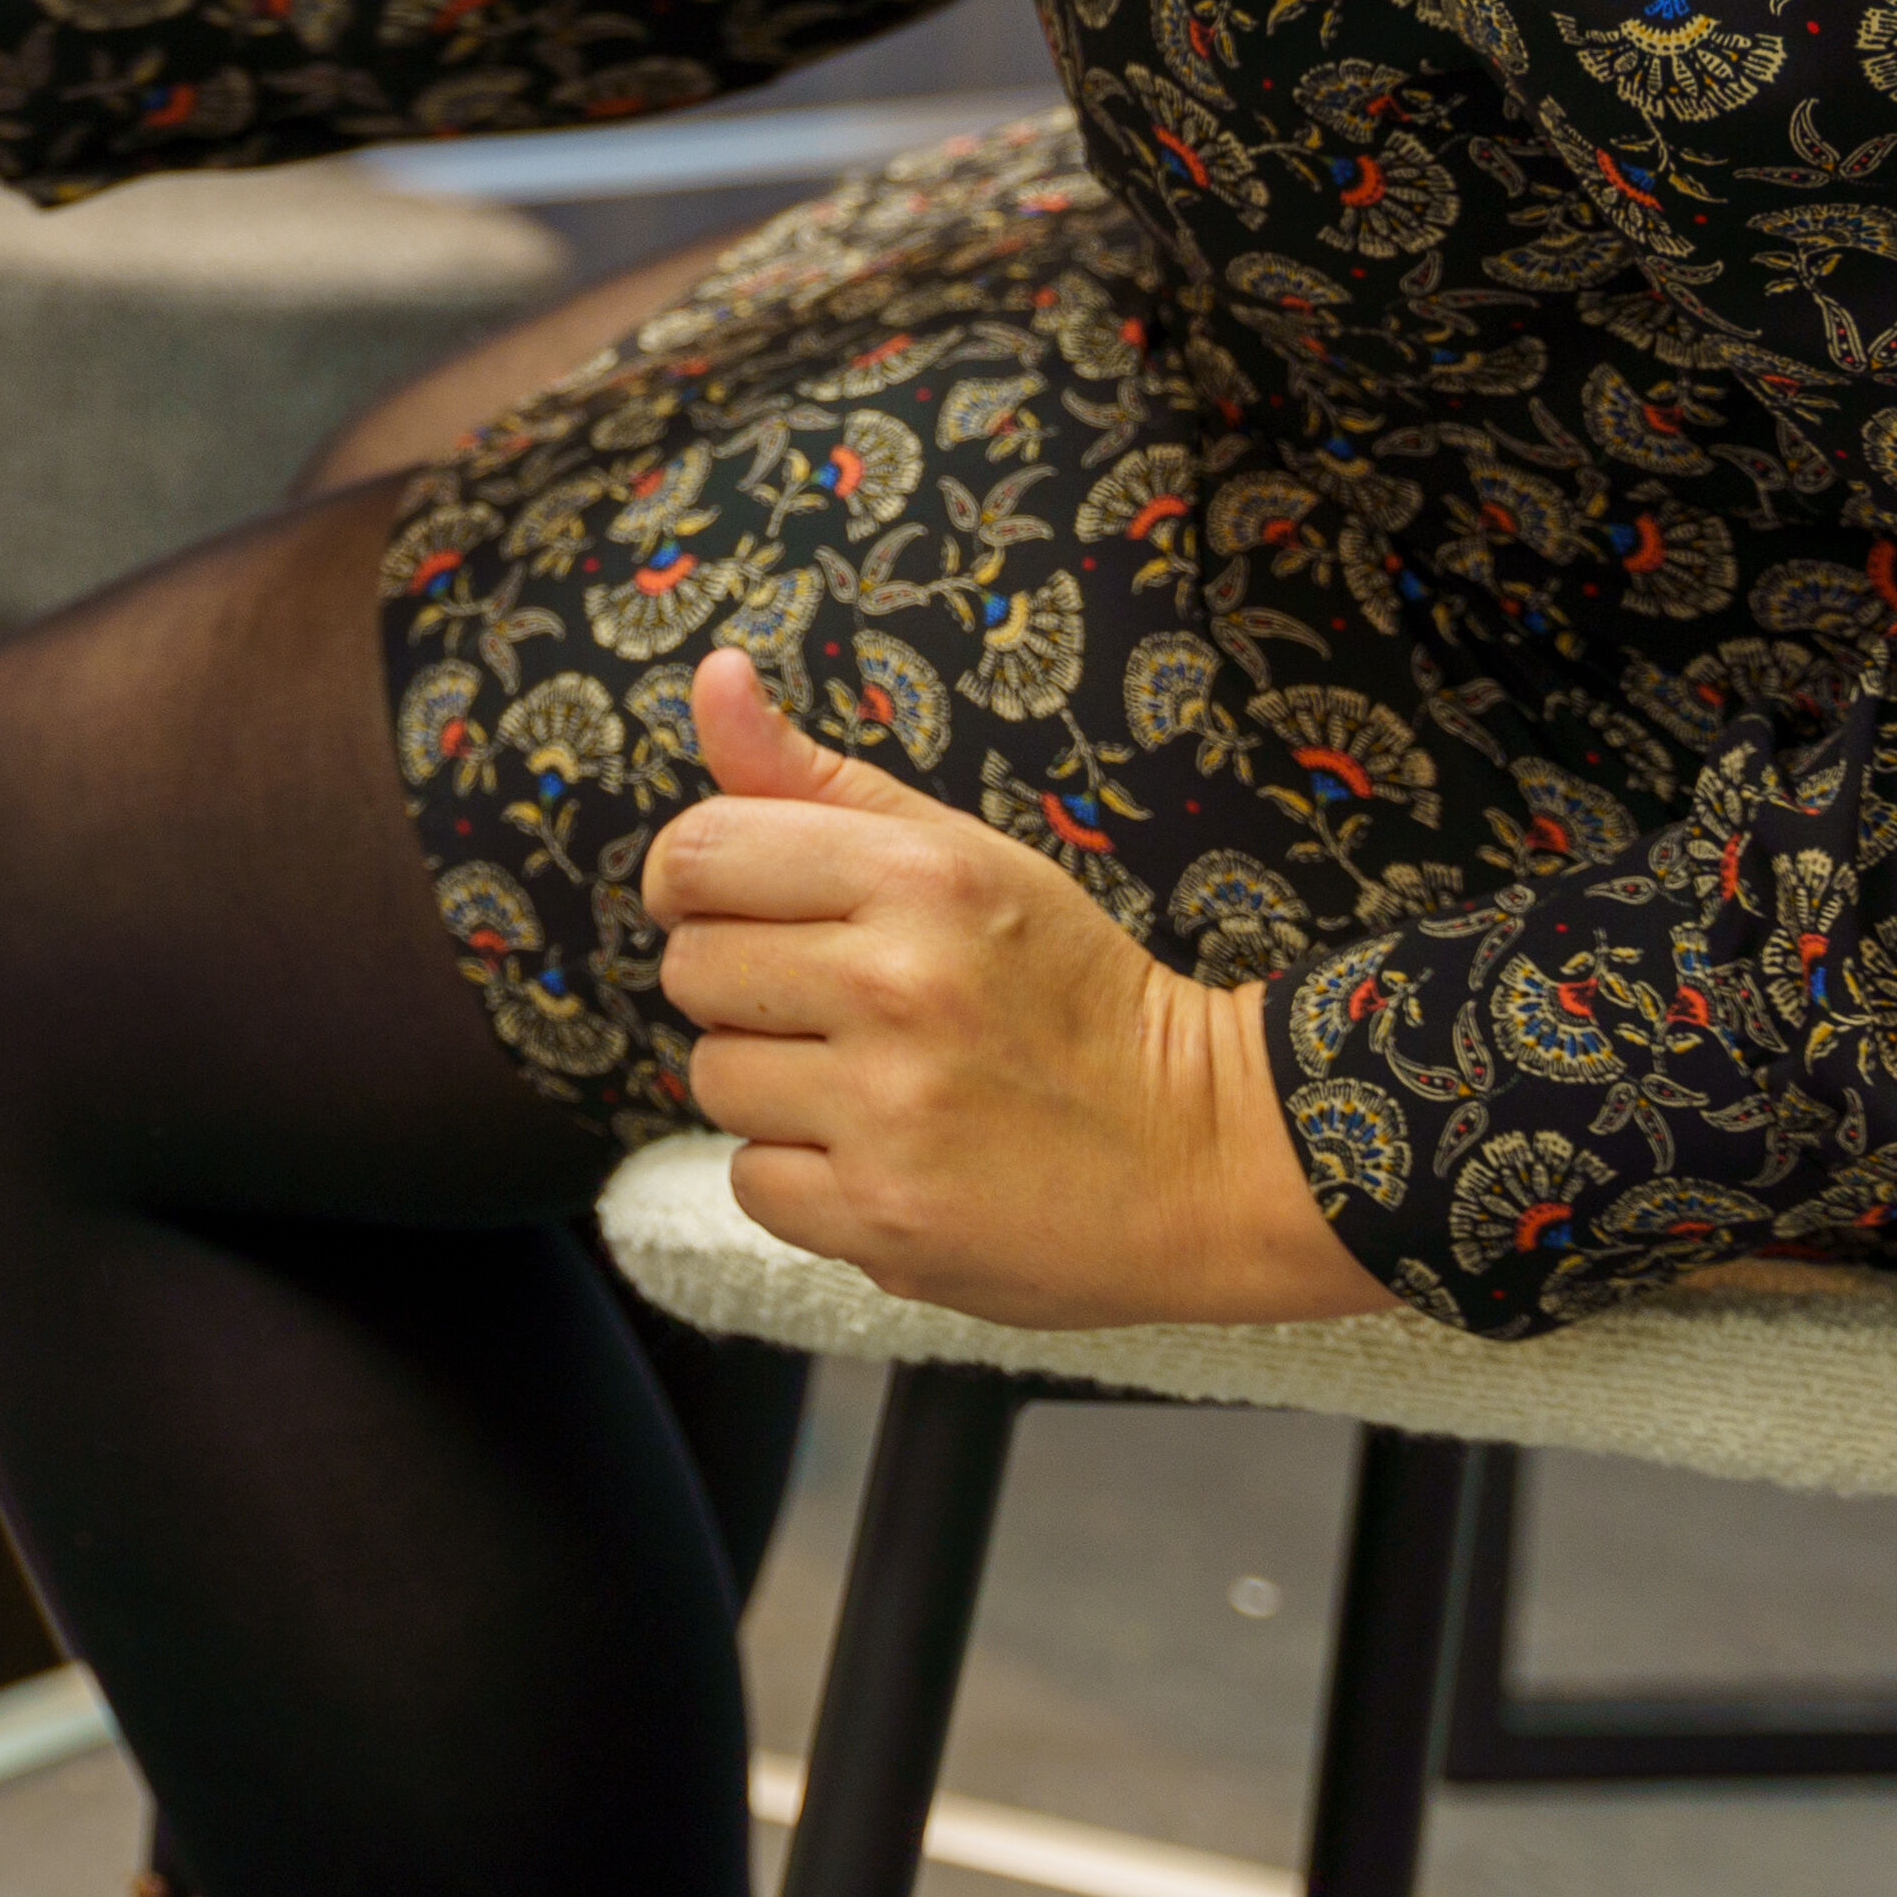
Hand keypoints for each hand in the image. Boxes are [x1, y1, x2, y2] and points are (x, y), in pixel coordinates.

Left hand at [638, 649, 1381, 1329]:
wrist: (1206, 1151)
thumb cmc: (1070, 991)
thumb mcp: (964, 855)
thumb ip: (817, 778)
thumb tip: (715, 675)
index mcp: (917, 877)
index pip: (697, 853)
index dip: (695, 881)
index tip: (744, 908)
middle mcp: (896, 987)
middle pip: (691, 969)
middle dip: (745, 986)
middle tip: (840, 1004)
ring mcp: (889, 1113)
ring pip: (711, 1078)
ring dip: (772, 1084)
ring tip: (874, 1082)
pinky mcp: (884, 1221)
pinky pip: (751, 1181)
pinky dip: (802, 1177)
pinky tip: (883, 1155)